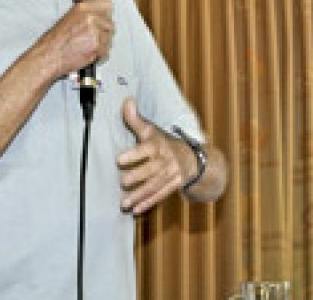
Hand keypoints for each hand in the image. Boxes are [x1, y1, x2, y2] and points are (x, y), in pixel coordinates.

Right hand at [36, 0, 113, 77]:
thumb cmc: (55, 41)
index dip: (106, 14)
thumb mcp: (68, 18)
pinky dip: (99, 55)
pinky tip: (88, 53)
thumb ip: (85, 15)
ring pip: (109, 38)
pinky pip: (106, 51)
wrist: (49, 56)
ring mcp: (95, 30)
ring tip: (88, 47)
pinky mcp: (97, 45)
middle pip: (110, 23)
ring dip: (102, 44)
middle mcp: (90, 17)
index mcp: (82, 7)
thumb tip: (98, 16)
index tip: (104, 18)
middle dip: (104, 32)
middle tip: (93, 38)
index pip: (107, 4)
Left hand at [117, 98, 196, 213]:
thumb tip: (126, 101)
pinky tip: (136, 210)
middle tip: (122, 181)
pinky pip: (160, 196)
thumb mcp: (152, 130)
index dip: (133, 154)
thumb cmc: (165, 142)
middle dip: (137, 176)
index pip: (145, 150)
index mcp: (158, 145)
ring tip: (124, 203)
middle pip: (151, 170)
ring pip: (154, 186)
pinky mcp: (172, 186)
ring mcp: (170, 175)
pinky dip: (148, 203)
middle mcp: (165, 161)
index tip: (119, 160)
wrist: (193, 158)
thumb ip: (136, 119)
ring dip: (139, 195)